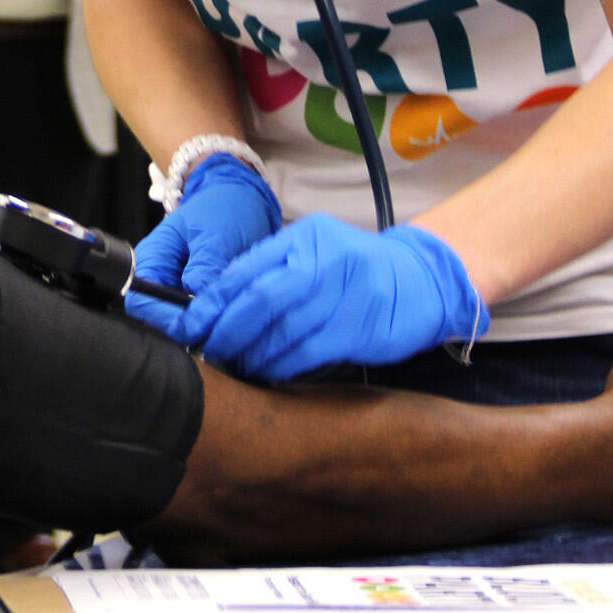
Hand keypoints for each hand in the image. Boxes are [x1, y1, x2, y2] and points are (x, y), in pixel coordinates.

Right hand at [123, 152, 280, 341]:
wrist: (240, 197)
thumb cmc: (223, 208)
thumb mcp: (215, 235)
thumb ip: (204, 270)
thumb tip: (198, 305)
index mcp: (153, 259)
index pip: (141, 303)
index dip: (166, 319)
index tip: (199, 325)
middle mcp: (162, 278)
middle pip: (165, 318)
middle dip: (194, 322)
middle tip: (226, 317)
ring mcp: (180, 288)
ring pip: (188, 320)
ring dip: (211, 319)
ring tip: (236, 306)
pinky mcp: (200, 295)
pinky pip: (206, 315)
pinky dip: (222, 314)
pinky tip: (238, 303)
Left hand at [185, 215, 488, 381]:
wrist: (424, 277)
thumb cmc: (358, 269)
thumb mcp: (316, 252)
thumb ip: (274, 270)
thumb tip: (219, 304)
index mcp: (304, 237)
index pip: (246, 270)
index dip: (212, 302)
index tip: (188, 325)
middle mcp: (322, 261)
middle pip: (259, 299)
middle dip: (225, 330)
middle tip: (204, 351)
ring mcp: (343, 293)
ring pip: (282, 329)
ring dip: (251, 354)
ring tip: (232, 367)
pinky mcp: (360, 327)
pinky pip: (309, 351)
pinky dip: (283, 366)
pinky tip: (268, 374)